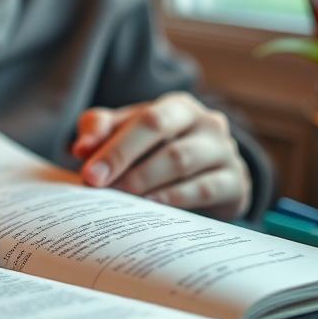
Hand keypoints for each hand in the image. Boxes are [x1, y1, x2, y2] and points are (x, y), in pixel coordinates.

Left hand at [70, 92, 250, 219]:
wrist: (208, 180)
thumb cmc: (157, 152)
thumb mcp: (127, 134)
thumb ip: (100, 131)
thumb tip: (81, 148)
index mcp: (178, 107)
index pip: (146, 120)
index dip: (116, 146)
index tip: (90, 174)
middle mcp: (207, 123)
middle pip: (164, 137)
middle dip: (125, 162)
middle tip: (98, 187)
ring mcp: (225, 152)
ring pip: (182, 162)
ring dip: (145, 183)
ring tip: (119, 200)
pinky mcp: (236, 183)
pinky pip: (204, 190)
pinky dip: (174, 200)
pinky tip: (151, 210)